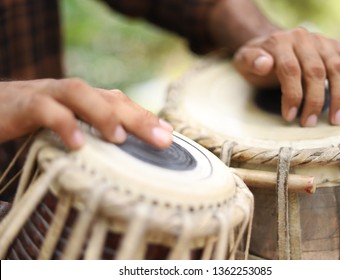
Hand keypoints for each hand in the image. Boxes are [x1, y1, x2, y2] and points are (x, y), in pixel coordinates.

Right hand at [0, 78, 172, 149]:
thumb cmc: (32, 120)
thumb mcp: (67, 128)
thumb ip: (91, 136)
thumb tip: (119, 159)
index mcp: (85, 100)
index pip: (121, 103)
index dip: (145, 117)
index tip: (169, 136)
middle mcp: (71, 93)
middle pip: (110, 98)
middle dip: (138, 117)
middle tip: (162, 140)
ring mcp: (48, 94)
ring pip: (79, 92)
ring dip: (103, 114)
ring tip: (120, 138)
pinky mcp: (24, 104)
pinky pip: (46, 110)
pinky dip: (64, 124)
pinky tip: (78, 144)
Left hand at [233, 27, 339, 126]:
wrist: (266, 44)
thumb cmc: (255, 59)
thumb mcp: (244, 61)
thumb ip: (251, 61)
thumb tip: (265, 63)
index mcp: (281, 41)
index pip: (290, 70)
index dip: (291, 95)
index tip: (290, 117)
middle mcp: (303, 38)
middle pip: (315, 71)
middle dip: (314, 101)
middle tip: (308, 124)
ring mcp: (321, 42)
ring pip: (336, 68)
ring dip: (339, 95)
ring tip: (338, 120)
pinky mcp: (333, 46)